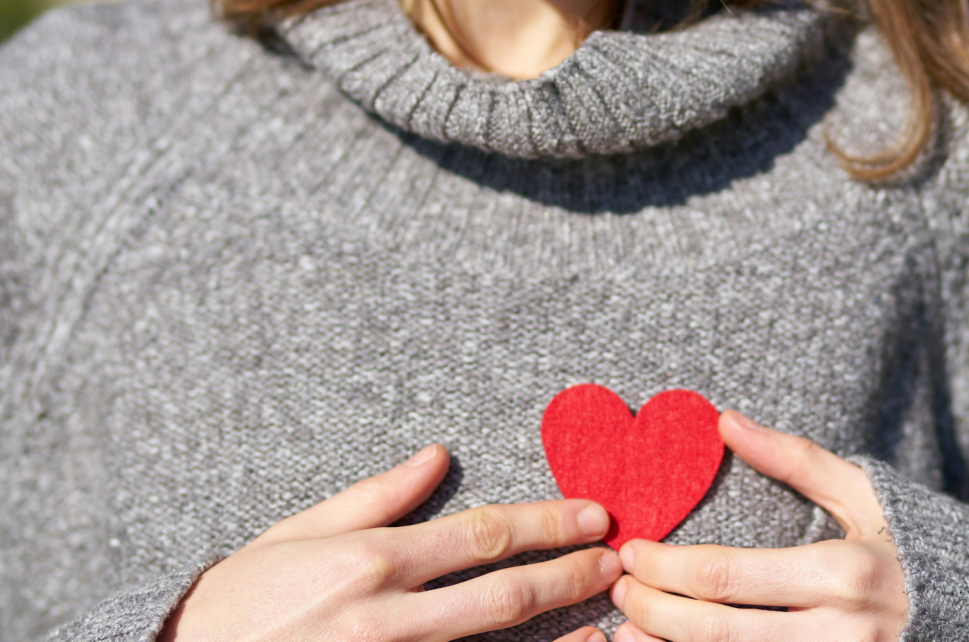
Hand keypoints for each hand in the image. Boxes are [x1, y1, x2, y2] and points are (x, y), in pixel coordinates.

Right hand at [160, 444, 620, 641]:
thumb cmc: (241, 597)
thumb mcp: (299, 531)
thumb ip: (376, 495)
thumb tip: (438, 454)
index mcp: (370, 559)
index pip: (479, 534)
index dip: (545, 523)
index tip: (592, 514)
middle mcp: (385, 612)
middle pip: (499, 590)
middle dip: (568, 572)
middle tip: (617, 561)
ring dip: (558, 632)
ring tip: (610, 620)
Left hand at [610, 411, 907, 641]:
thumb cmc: (913, 547)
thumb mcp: (864, 494)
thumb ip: (794, 458)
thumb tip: (726, 420)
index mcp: (843, 574)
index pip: (725, 575)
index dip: (665, 567)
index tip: (632, 552)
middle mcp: (840, 633)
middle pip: (717, 630)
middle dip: (654, 610)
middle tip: (618, 590)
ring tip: (627, 631)